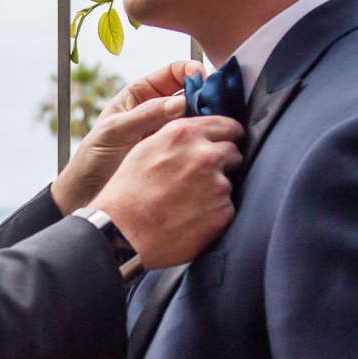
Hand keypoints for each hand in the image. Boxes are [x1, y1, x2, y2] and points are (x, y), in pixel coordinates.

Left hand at [52, 60, 200, 211]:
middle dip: (205, 96)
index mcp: (141, 94)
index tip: (203, 81)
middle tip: (214, 107)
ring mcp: (168, 132)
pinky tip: (208, 144)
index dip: (191, 71)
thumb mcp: (115, 131)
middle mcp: (158, 110)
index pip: (174, 72)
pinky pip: (195, 141)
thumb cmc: (94, 159)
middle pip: (192, 93)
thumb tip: (181, 103)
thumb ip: (146, 115)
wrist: (86, 194)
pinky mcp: (175, 153)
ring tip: (213, 127)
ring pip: (197, 117)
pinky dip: (204, 140)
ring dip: (208, 119)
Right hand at [89, 110, 240, 269]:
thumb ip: (178, 137)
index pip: (227, 126)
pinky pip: (226, 208)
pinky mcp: (223, 211)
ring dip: (215, 190)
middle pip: (233, 153)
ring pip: (229, 182)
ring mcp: (218, 184)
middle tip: (201, 179)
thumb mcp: (146, 148)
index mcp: (185, 134)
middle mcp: (206, 155)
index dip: (227, 136)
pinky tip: (191, 218)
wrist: (123, 232)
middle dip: (223, 163)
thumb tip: (198, 135)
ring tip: (188, 202)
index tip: (224, 145)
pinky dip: (214, 212)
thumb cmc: (128, 192)